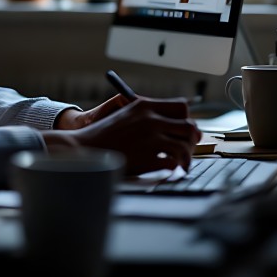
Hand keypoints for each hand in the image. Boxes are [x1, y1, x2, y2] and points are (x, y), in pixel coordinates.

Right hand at [44, 97, 200, 175]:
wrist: (85, 149)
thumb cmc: (105, 135)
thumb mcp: (126, 115)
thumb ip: (149, 117)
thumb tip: (176, 126)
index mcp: (144, 106)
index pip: (181, 107)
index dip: (185, 119)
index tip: (183, 130)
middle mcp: (151, 119)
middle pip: (189, 127)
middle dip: (191, 140)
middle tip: (186, 149)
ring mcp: (151, 139)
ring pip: (185, 147)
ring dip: (185, 157)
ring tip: (181, 164)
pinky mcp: (149, 158)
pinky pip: (174, 163)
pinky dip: (174, 168)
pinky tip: (169, 170)